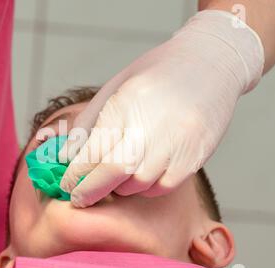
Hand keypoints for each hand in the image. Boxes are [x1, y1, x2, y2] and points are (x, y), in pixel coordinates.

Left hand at [59, 10, 263, 207]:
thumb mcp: (115, 88)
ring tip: (115, 178)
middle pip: (113, 172)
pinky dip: (146, 188)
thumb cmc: (157, 74)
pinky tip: (141, 176)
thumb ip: (89, 123)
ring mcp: (176, 143)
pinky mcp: (195, 156)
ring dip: (120, 187)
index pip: (93, 151)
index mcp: (126, 104)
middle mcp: (151, 126)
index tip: (66, 185)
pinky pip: (163, 186)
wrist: (209, 64)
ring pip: (138, 184)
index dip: (75, 175)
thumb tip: (65, 156)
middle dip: (90, 191)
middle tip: (79, 198)